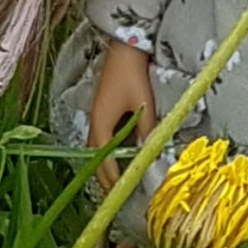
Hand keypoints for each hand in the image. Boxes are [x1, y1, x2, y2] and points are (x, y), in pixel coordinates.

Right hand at [87, 38, 156, 190]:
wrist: (124, 49)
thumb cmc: (133, 76)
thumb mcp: (143, 105)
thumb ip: (147, 131)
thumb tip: (152, 156)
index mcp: (101, 124)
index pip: (104, 162)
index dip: (112, 181)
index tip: (121, 197)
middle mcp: (95, 123)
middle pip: (96, 159)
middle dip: (105, 178)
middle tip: (118, 196)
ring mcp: (97, 117)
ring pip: (98, 150)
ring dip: (106, 166)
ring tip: (119, 182)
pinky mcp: (102, 111)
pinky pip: (102, 139)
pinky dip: (109, 152)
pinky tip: (121, 157)